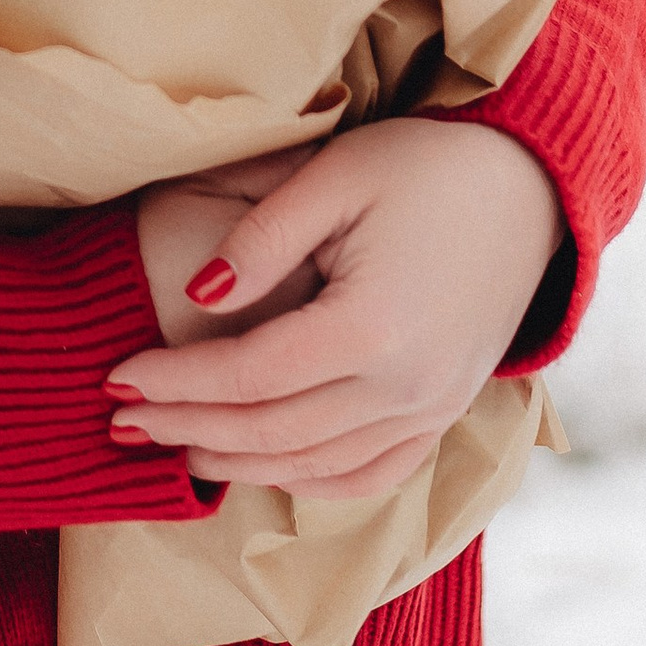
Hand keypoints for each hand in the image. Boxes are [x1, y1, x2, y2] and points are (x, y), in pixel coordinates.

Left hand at [111, 120, 564, 500]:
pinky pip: (367, 475)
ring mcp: (430, 411)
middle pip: (271, 432)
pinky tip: (258, 467)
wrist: (529, 186)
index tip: (116, 375)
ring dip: (234, 463)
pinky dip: (305, 480)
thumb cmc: (426, 165)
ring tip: (170, 447)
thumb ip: (262, 238)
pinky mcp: (444, 416)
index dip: (176, 383)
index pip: (248, 376)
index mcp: (372, 327)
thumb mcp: (336, 176)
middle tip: (120, 421)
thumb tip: (196, 297)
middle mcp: (404, 388)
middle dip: (186, 430)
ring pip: (313, 466)